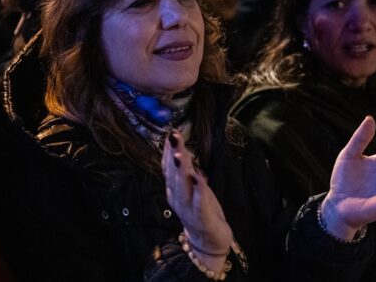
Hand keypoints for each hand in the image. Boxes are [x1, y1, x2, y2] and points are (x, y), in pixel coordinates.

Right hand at [162, 130, 231, 269]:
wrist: (207, 242)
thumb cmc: (200, 210)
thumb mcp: (190, 187)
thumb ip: (185, 170)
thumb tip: (181, 147)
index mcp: (174, 190)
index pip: (168, 168)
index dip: (168, 151)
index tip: (170, 133)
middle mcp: (177, 198)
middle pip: (173, 175)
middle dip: (173, 155)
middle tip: (173, 137)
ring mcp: (188, 209)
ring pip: (183, 187)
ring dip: (182, 170)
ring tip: (182, 154)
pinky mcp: (202, 219)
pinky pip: (199, 203)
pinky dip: (198, 191)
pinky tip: (199, 178)